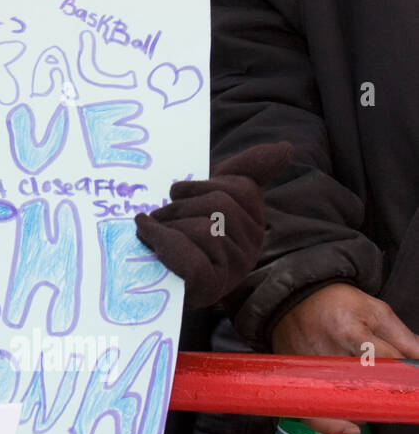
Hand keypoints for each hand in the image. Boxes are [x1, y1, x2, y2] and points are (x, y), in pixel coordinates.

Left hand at [135, 141, 292, 308]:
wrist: (157, 280)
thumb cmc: (182, 232)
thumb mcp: (210, 194)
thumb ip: (246, 170)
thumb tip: (287, 147)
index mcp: (254, 221)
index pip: (240, 187)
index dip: (200, 185)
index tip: (177, 192)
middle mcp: (251, 248)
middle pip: (219, 206)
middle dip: (179, 206)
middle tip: (159, 216)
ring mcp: (233, 270)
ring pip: (203, 230)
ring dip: (168, 226)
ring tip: (156, 233)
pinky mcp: (209, 287)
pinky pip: (190, 257)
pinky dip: (162, 240)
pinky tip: (147, 234)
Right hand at [271, 282, 418, 433]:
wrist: (293, 300)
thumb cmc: (335, 303)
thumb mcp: (375, 310)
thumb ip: (403, 337)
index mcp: (351, 335)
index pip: (389, 365)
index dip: (407, 376)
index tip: (412, 383)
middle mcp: (328, 358)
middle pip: (367, 392)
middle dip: (385, 396)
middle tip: (389, 389)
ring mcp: (310, 373)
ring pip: (345, 407)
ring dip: (364, 408)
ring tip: (368, 394)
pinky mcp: (297, 381)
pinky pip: (313, 414)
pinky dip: (333, 425)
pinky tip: (351, 426)